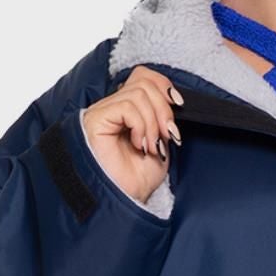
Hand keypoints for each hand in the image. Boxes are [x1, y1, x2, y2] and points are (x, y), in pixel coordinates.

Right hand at [82, 65, 183, 204]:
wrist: (126, 200)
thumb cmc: (139, 177)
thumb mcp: (161, 141)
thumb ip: (163, 117)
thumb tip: (174, 98)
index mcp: (128, 109)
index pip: (144, 76)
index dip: (164, 86)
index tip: (179, 107)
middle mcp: (113, 107)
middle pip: (144, 82)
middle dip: (164, 109)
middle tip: (167, 136)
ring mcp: (103, 112)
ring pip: (138, 93)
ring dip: (153, 122)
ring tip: (152, 146)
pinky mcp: (96, 119)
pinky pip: (127, 106)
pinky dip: (141, 125)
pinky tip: (139, 145)